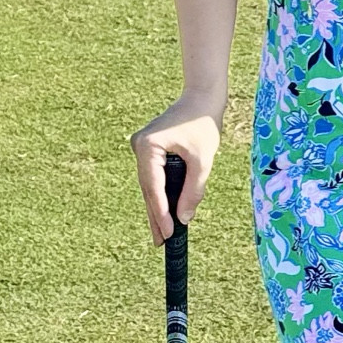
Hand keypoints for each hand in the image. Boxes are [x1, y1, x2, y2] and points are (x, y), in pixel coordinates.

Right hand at [131, 94, 221, 243]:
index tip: (167, 234)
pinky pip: (154, 177)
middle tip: (161, 243)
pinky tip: (164, 214)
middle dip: (156, 216)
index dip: (160, 213)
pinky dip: (161, 194)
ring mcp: (142, 148)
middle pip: (148, 189)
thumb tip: (184, 218)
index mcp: (148, 146)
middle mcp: (139, 147)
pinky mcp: (149, 150)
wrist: (201, 98)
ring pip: (150, 185)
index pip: (153, 186)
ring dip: (158, 208)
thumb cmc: (204, 124)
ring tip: (162, 235)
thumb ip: (194, 190)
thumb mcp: (203, 160)